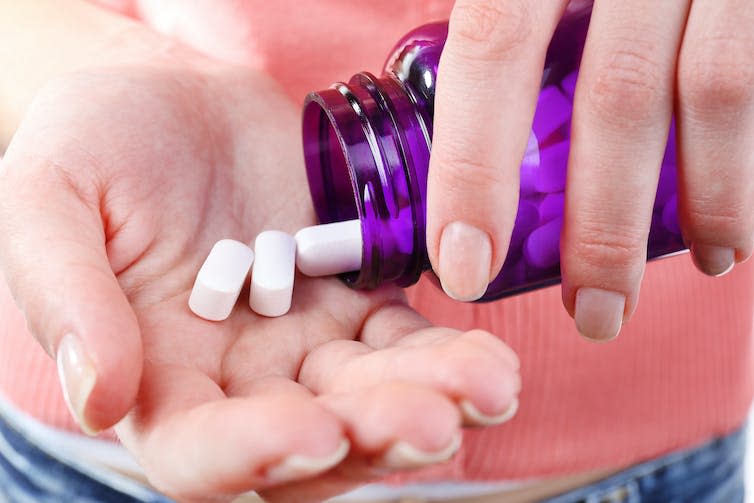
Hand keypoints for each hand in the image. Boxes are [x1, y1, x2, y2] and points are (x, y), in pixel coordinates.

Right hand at [0, 52, 519, 500]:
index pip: (199, 448)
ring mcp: (302, 342)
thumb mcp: (48, 202)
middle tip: (432, 423)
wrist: (171, 98)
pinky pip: (402, 341)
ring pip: (370, 397)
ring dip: (429, 401)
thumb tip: (99, 398)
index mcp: (155, 375)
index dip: (252, 453)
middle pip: (309, 438)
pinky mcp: (353, 299)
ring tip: (489, 388)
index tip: (313, 433)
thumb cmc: (95, 144)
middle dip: (373, 435)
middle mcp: (236, 378)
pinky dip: (444, 354)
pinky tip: (487, 359)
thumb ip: (65, 297)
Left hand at [427, 0, 753, 338]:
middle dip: (602, 228)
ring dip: (712, 202)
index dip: (473, 172)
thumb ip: (485, 19)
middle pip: (615, 97)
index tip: (462, 267)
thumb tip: (422, 111)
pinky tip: (742, 213)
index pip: (490, 57)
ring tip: (702, 268)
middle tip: (594, 316)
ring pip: (716, 90)